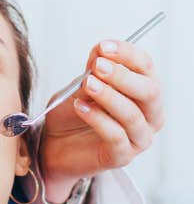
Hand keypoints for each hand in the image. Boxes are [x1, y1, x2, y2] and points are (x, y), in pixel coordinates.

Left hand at [39, 39, 164, 203]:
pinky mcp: (122, 157)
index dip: (127, 54)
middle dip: (122, 76)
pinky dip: (97, 118)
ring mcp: (138, 139)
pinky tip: (80, 106)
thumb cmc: (72, 113)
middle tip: (98, 67)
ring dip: (109, 96)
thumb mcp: (81, 86)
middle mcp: (149, 116)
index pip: (146, 68)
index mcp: (143, 92)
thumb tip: (101, 50)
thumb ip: (93, 71)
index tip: (104, 46)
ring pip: (132, 115)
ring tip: (87, 84)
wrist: (52, 144)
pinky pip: (116, 136)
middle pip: (149, 92)